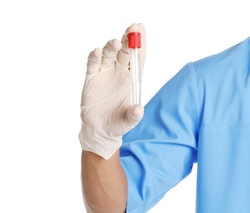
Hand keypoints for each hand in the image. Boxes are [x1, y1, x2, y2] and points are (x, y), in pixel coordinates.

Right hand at [79, 23, 145, 158]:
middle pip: (125, 52)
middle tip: (132, 28)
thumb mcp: (128, 121)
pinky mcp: (91, 78)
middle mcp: (119, 73)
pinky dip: (94, 57)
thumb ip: (134, 116)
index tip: (142, 30)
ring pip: (109, 54)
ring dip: (112, 47)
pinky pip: (92, 64)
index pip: (138, 59)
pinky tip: (96, 52)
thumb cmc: (118, 124)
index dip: (140, 45)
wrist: (100, 130)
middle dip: (129, 40)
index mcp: (132, 79)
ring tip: (116, 43)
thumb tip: (138, 109)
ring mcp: (105, 73)